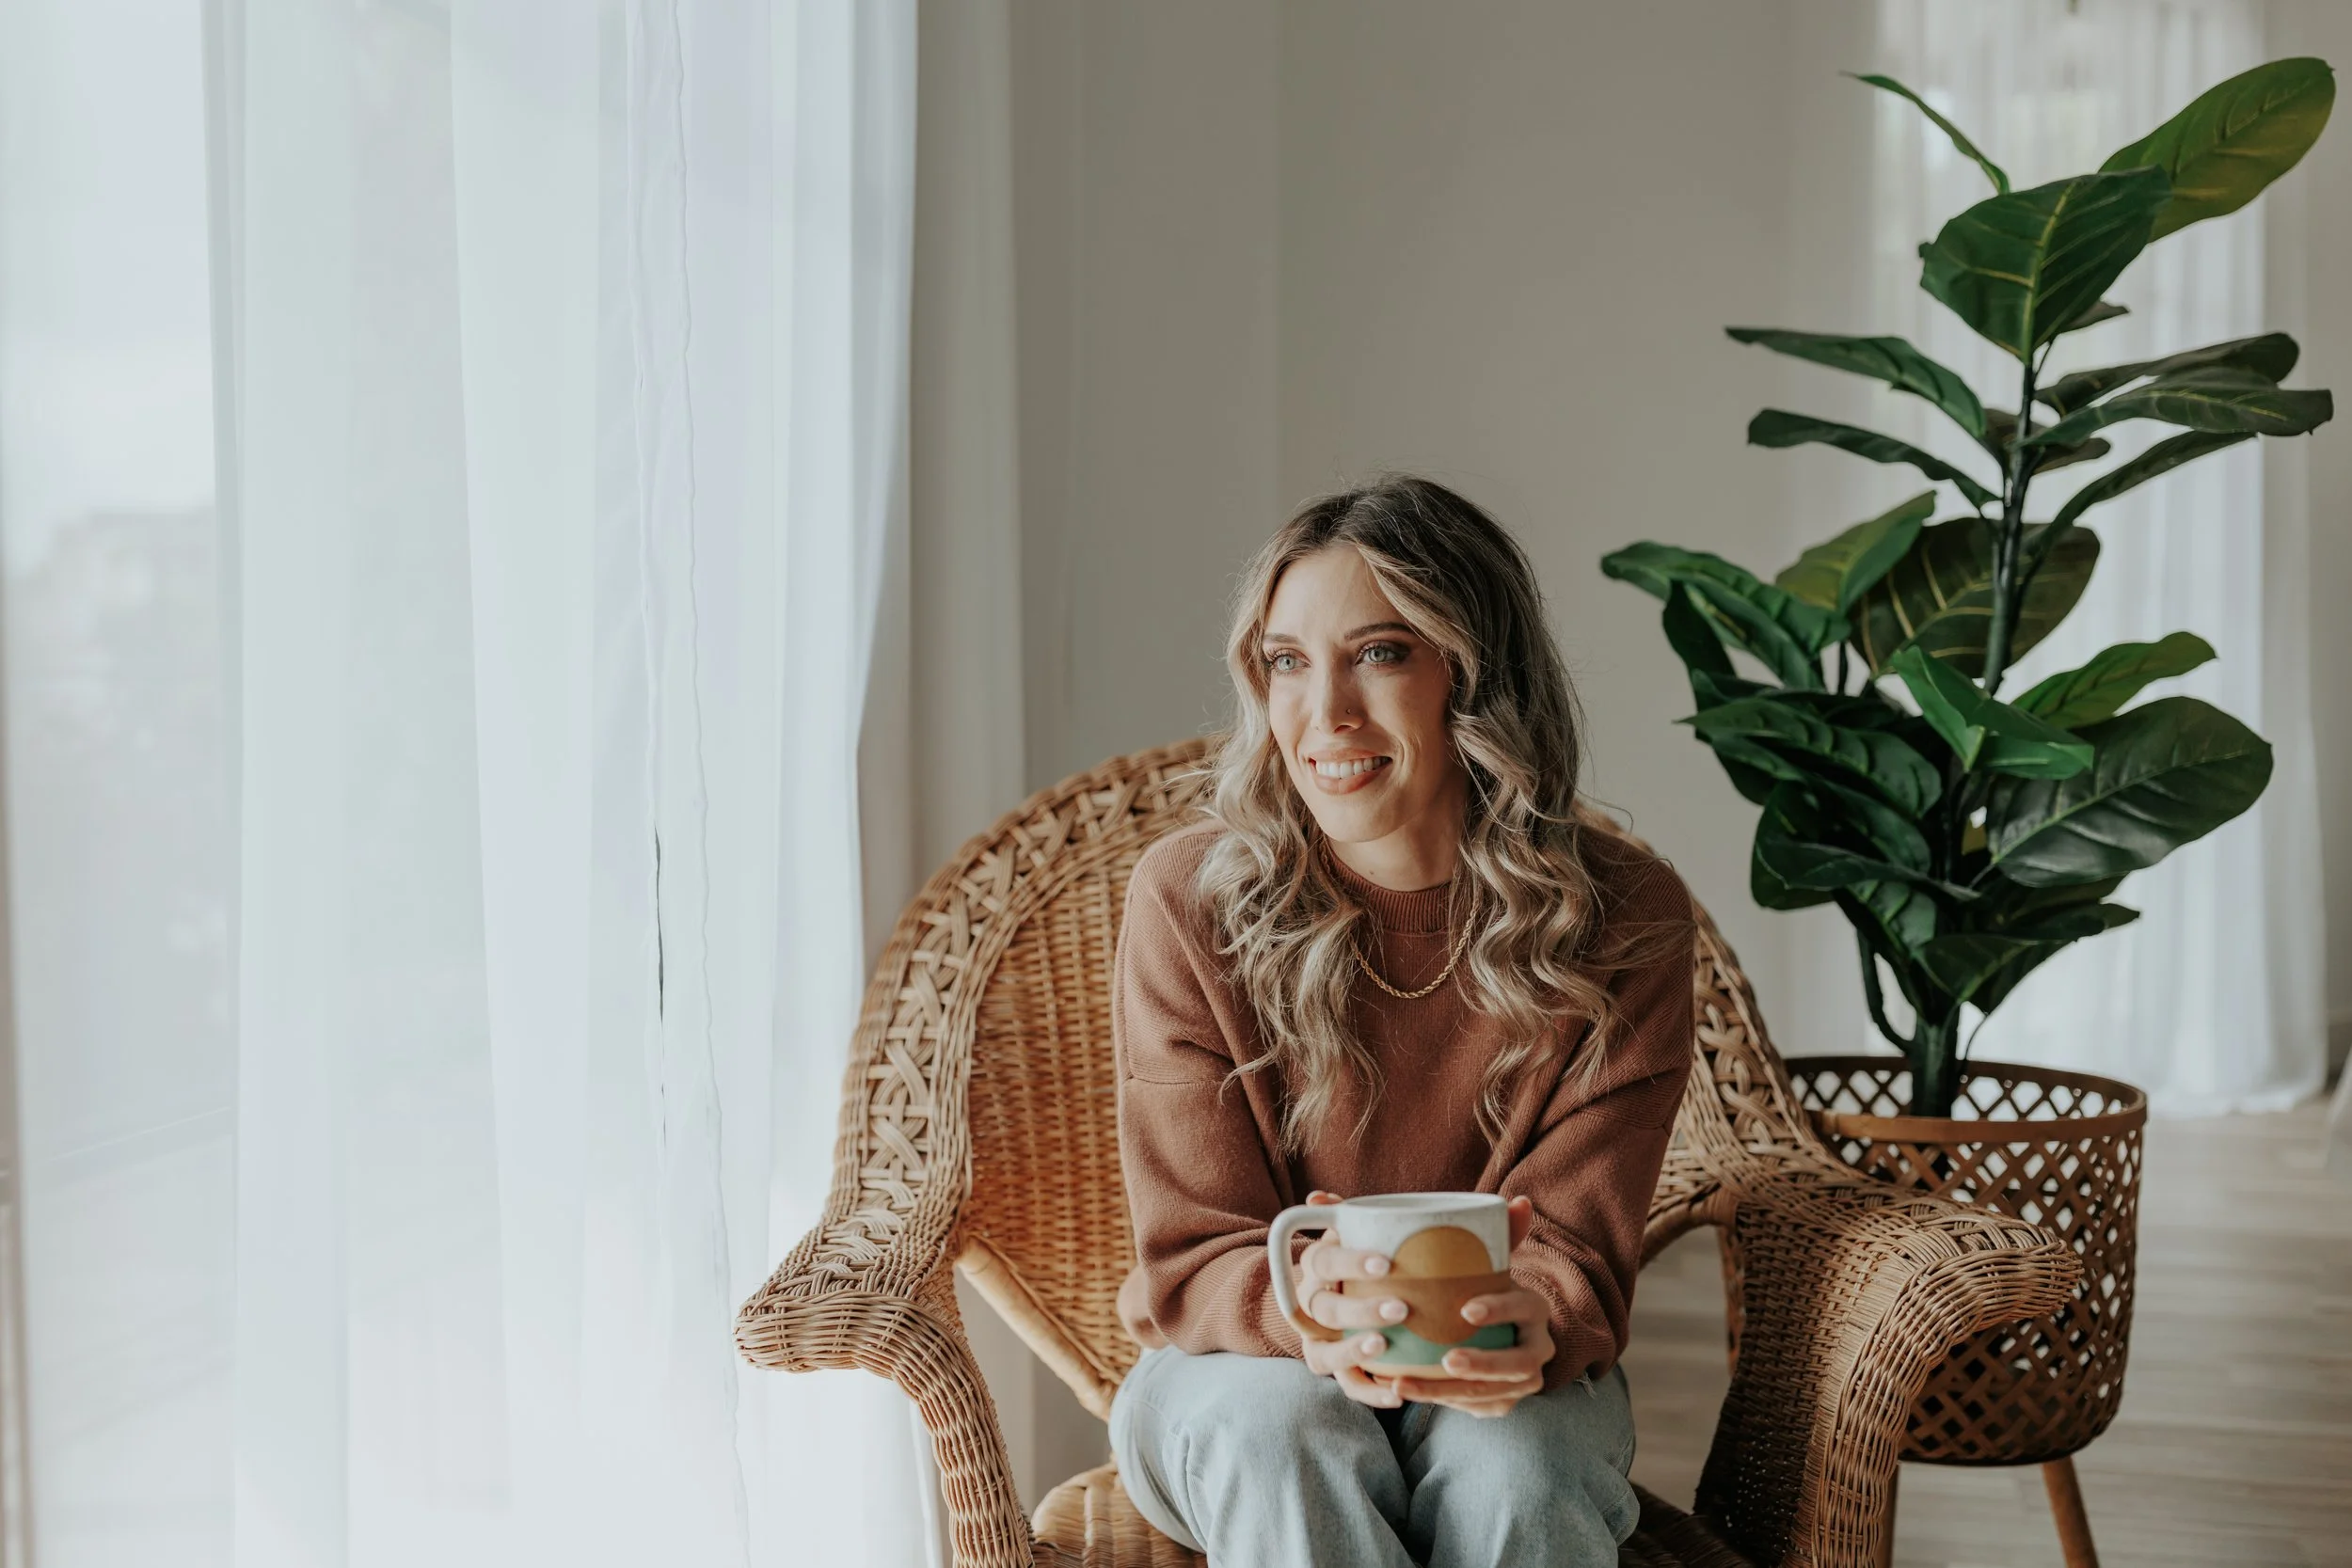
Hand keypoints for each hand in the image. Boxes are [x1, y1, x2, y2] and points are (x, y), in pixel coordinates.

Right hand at [1289, 1191, 1411, 1408]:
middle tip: (1401, 1308)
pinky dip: (1369, 1393)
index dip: (1349, 1261)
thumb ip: (1362, 1213)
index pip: (1323, 1260)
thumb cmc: (1367, 1256)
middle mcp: (1311, 1303)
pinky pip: (1346, 1385)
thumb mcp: (1362, 1232)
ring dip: (1352, 1351)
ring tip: (1384, 1348)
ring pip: (1324, 1352)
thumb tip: (1320, 1198)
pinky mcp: (1334, 1368)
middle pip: (1324, 1309)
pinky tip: (1397, 1394)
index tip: (1385, 1262)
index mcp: (1317, 1264)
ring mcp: (1318, 1339)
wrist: (1344, 1293)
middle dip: (1360, 1310)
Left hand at [1390, 1195, 1551, 1416]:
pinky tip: (1405, 1393)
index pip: (1524, 1307)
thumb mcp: (1488, 1262)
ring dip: (1447, 1391)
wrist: (1498, 1330)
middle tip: (1445, 1359)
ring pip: (1492, 1393)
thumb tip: (1519, 1200)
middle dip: (1482, 1364)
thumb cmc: (1483, 1287)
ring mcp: (1523, 1381)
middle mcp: (1539, 1348)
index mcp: (1535, 1307)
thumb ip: (1497, 1234)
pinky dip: (1441, 1403)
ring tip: (1406, 1385)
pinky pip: (1475, 1407)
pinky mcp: (1502, 1403)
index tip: (1464, 1308)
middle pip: (1517, 1363)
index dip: (1498, 1309)